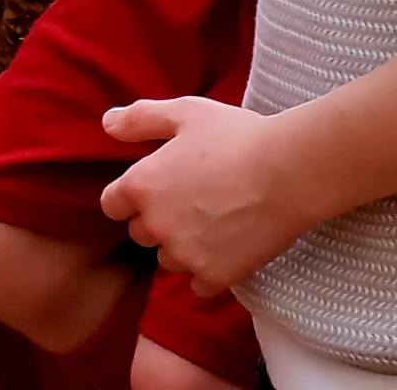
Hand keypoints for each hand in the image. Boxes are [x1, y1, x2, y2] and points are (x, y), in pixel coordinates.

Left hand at [100, 98, 312, 295]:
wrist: (289, 172)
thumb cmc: (237, 137)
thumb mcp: (184, 112)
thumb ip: (140, 119)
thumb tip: (107, 123)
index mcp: (142, 185)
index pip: (112, 204)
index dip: (131, 196)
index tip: (156, 189)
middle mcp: (156, 224)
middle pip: (140, 233)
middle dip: (158, 220)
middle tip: (192, 200)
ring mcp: (185, 254)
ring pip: (168, 260)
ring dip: (183, 247)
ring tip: (214, 222)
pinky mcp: (215, 275)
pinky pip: (198, 284)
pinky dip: (210, 271)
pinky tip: (229, 247)